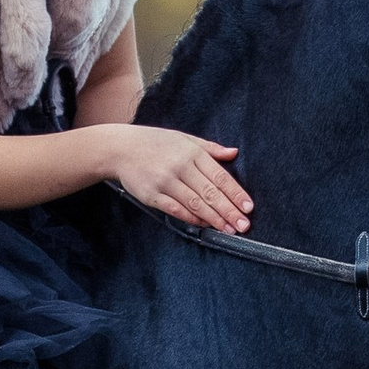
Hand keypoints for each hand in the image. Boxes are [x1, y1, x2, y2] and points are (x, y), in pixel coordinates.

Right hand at [106, 124, 252, 234]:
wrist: (120, 149)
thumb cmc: (154, 142)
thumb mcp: (184, 138)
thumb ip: (210, 148)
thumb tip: (233, 153)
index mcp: (192, 153)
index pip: (220, 176)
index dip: (236, 193)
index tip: (249, 207)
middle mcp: (180, 167)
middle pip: (210, 193)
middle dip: (229, 211)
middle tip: (244, 225)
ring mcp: (165, 181)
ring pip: (195, 203)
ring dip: (214, 218)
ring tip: (229, 229)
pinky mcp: (151, 195)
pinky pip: (176, 209)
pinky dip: (191, 218)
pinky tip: (204, 224)